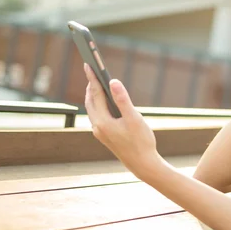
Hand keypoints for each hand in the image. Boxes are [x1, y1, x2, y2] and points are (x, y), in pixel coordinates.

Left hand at [83, 63, 162, 179]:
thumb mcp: (134, 119)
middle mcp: (98, 127)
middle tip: (91, 70)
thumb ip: (123, 100)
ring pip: (92, 109)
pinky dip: (98, 105)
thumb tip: (113, 82)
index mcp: (103, 122)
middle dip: (90, 85)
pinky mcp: (105, 136)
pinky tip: (105, 102)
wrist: (142, 164)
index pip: (95, 95)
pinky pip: (97, 116)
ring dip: (93, 95)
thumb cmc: (141, 142)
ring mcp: (100, 133)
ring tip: (96, 82)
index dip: (92, 78)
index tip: (88, 65)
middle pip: (90, 101)